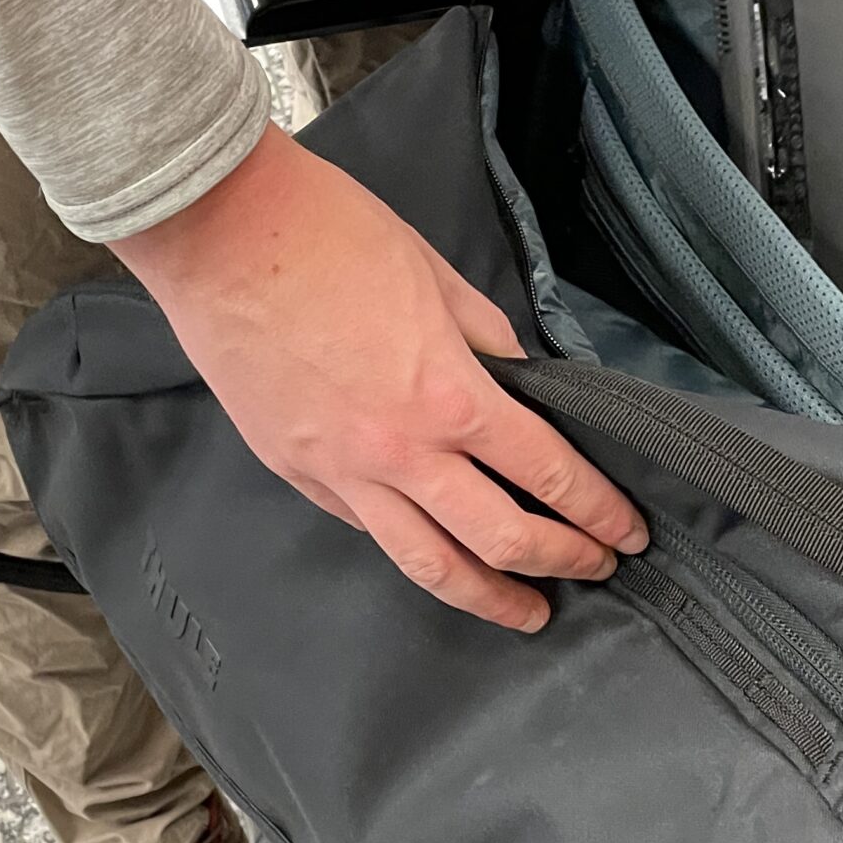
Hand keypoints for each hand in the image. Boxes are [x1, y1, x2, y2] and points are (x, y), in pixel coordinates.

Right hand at [113, 126, 646, 631]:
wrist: (218, 231)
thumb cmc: (325, 234)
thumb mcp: (438, 276)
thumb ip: (486, 340)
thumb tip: (518, 381)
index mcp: (448, 396)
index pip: (546, 472)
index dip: (596, 511)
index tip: (624, 531)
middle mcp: (399, 451)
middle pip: (499, 538)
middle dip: (561, 560)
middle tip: (595, 570)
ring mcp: (341, 471)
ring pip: (427, 562)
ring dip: (487, 596)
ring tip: (525, 611)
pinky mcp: (296, 471)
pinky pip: (367, 529)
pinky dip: (411, 547)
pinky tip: (436, 550)